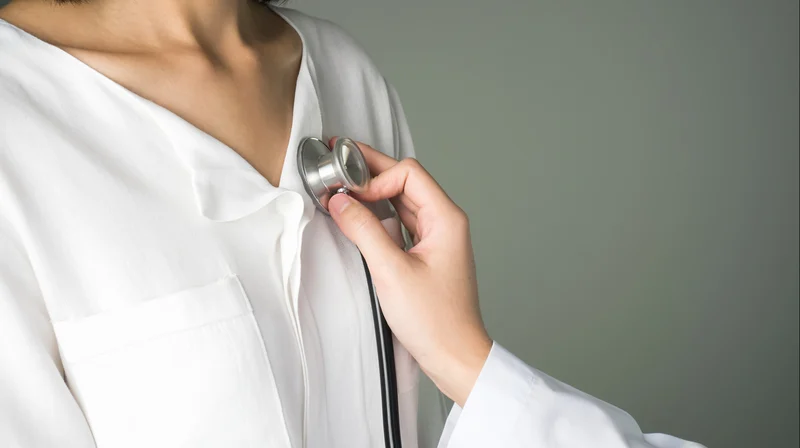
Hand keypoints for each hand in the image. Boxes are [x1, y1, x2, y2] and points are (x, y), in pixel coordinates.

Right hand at [327, 138, 492, 406]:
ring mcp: (436, 238)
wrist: (454, 356)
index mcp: (446, 219)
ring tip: (342, 184)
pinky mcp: (426, 254)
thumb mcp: (392, 272)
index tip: (349, 193)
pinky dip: (378, 214)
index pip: (407, 174)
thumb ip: (364, 231)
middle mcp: (444, 222)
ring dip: (372, 192)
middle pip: (404, 181)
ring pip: (401, 200)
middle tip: (338, 156)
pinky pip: (400, 222)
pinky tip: (358, 215)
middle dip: (370, 170)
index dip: (375, 177)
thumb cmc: (435, 320)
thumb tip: (340, 200)